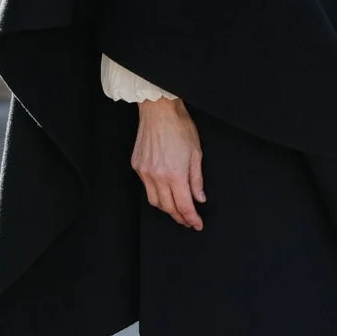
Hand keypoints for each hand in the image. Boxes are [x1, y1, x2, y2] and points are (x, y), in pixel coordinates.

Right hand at [132, 97, 205, 230]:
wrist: (159, 110)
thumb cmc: (180, 127)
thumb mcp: (196, 154)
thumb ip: (196, 179)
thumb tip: (199, 198)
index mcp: (175, 174)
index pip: (184, 205)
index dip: (192, 218)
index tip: (197, 224)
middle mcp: (157, 176)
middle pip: (168, 208)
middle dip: (180, 217)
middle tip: (188, 220)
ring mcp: (145, 172)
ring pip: (155, 201)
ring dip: (167, 209)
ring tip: (177, 209)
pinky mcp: (137, 166)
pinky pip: (146, 187)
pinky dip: (156, 194)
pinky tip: (164, 192)